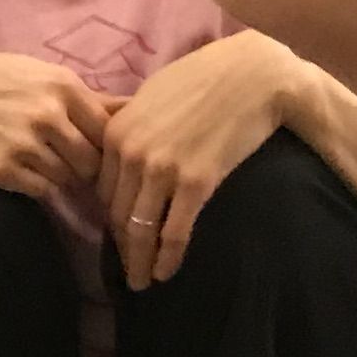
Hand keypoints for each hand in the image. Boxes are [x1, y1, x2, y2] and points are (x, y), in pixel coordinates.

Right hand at [0, 49, 110, 196]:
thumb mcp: (36, 73)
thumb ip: (84, 95)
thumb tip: (134, 109)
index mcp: (64, 86)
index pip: (110, 131)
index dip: (108, 148)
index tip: (99, 155)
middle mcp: (49, 114)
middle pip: (93, 161)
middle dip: (87, 170)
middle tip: (75, 170)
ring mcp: (25, 143)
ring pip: (68, 179)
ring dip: (62, 179)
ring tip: (43, 166)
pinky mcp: (2, 169)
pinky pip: (41, 191)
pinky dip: (38, 188)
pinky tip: (22, 172)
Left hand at [101, 32, 296, 284]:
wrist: (254, 74)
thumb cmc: (206, 78)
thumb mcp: (152, 95)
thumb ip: (131, 126)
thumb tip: (121, 150)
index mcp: (116, 131)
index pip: (103, 190)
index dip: (109, 219)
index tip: (118, 238)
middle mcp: (131, 152)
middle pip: (117, 214)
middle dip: (121, 248)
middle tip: (127, 271)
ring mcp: (162, 169)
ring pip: (140, 229)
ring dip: (139, 262)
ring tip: (142, 281)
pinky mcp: (195, 182)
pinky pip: (173, 232)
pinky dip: (167, 258)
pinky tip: (165, 273)